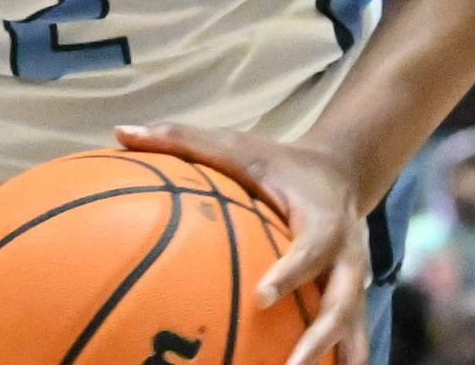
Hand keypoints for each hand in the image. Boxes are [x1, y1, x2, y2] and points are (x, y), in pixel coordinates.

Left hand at [115, 123, 370, 364]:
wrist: (341, 170)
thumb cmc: (278, 162)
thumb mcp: (237, 144)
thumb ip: (183, 139)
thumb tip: (122, 133)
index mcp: (321, 218)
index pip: (310, 249)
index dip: (290, 274)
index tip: (261, 298)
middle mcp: (345, 254)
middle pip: (341, 300)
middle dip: (321, 336)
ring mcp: (352, 280)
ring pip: (351, 325)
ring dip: (335, 357)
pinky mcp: (350, 297)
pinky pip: (349, 334)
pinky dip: (340, 359)